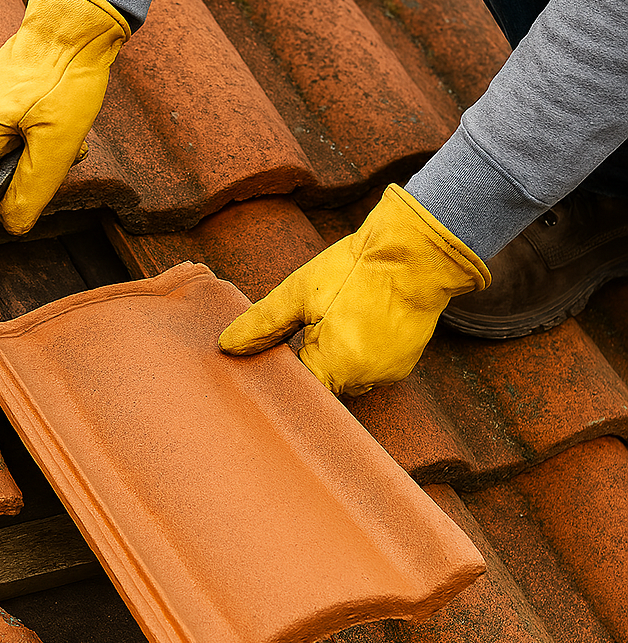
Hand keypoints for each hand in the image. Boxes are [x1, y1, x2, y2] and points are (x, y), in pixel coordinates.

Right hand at [0, 0, 130, 255]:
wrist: (73, 23)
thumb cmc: (64, 78)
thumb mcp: (57, 143)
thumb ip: (33, 189)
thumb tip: (13, 225)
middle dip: (26, 185)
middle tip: (60, 167)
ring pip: (10, 160)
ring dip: (43, 162)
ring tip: (73, 143)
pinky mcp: (2, 103)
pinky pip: (18, 140)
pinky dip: (46, 145)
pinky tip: (71, 132)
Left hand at [218, 184, 489, 394]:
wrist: (416, 250)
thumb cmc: (356, 269)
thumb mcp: (300, 292)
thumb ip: (262, 323)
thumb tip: (226, 346)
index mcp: (336, 367)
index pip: (298, 391)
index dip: (284, 374)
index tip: (275, 355)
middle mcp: (365, 380)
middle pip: (323, 385)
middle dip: (310, 361)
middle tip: (306, 327)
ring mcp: (389, 373)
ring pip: (347, 375)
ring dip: (335, 356)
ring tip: (334, 319)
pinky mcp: (405, 362)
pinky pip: (371, 366)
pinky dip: (359, 350)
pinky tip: (355, 321)